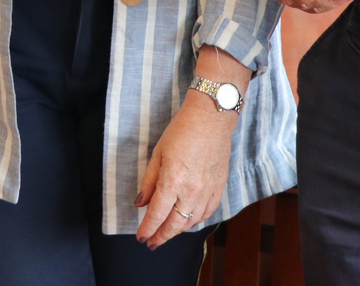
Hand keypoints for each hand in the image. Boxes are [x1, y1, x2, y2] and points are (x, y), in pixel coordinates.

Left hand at [134, 88, 236, 249]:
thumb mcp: (158, 152)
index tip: (141, 237)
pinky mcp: (219, 188)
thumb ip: (149, 181)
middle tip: (151, 242)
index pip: (157, 214)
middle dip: (161, 236)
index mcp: (173, 179)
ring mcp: (207, 190)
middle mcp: (191, 190)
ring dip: (177, 231)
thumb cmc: (182, 130)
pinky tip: (188, 221)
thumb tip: (141, 203)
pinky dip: (195, 221)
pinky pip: (207, 213)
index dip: (148, 228)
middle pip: (174, 224)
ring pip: (191, 222)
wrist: (211, 117)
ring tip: (166, 233)